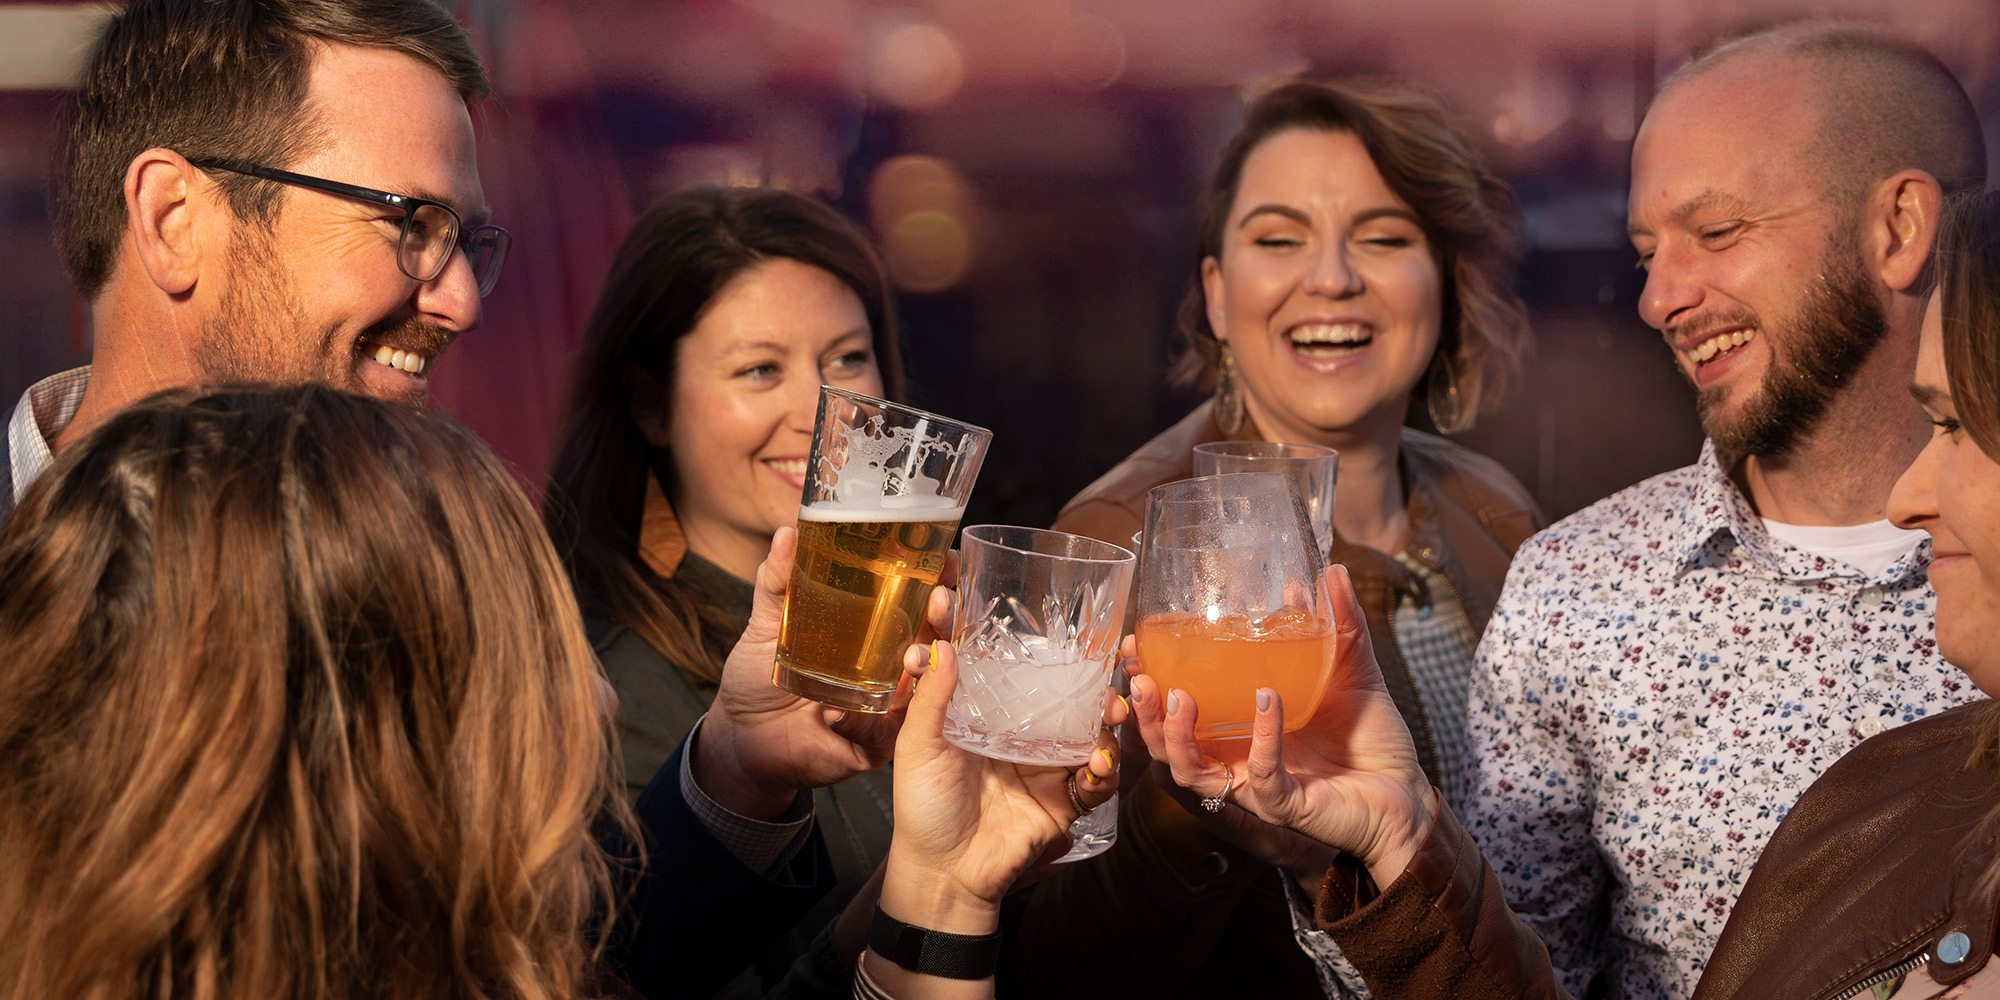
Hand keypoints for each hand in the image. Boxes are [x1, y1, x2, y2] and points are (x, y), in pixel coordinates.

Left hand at [695, 526, 940, 819]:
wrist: (744, 741)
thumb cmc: (757, 679)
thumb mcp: (766, 625)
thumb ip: (777, 582)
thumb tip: (786, 533)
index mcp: (872, 628)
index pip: (918, 597)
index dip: (940, 577)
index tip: (951, 558)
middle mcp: (889, 662)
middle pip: (936, 634)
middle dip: (946, 615)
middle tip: (939, 599)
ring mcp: (889, 703)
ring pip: (929, 681)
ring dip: (930, 664)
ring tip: (913, 655)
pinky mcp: (879, 740)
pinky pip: (898, 730)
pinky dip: (890, 716)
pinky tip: (867, 703)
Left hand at [879, 640, 1119, 934]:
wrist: (945, 873)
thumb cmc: (924, 807)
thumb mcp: (918, 747)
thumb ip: (931, 699)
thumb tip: (942, 646)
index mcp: (984, 713)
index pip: (1000, 664)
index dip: (997, 632)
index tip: (998, 606)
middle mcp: (1020, 731)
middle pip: (1061, 691)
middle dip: (1087, 678)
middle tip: (1102, 669)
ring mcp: (1046, 762)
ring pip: (1088, 728)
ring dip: (1106, 718)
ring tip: (1109, 718)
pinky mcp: (1064, 795)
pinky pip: (1096, 776)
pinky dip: (1104, 770)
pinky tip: (1095, 768)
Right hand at [1128, 564, 1437, 887]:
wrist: (1410, 793)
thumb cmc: (1372, 738)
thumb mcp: (1352, 670)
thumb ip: (1338, 623)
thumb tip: (1330, 569)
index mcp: (1238, 729)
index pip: (1176, 711)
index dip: (1149, 683)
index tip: (1136, 645)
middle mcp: (1237, 760)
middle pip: (1166, 746)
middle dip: (1145, 713)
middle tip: (1140, 675)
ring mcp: (1257, 786)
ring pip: (1192, 773)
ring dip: (1178, 735)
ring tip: (1180, 695)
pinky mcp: (1287, 806)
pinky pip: (1262, 777)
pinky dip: (1261, 737)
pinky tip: (1268, 700)